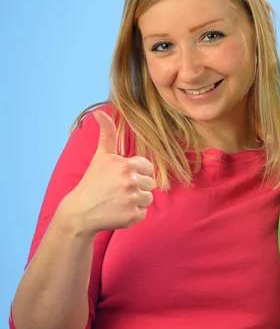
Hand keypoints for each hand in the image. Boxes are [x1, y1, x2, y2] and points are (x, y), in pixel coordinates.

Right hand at [58, 110, 154, 234]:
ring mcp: (131, 200)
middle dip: (137, 187)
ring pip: (148, 198)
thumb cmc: (93, 181)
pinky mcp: (132, 216)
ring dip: (136, 201)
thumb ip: (106, 134)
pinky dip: (133, 214)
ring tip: (118, 200)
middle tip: (118, 190)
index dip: (138, 173)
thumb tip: (100, 112)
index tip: (123, 177)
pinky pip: (143, 213)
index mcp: (126, 165)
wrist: (80, 211)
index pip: (148, 168)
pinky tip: (118, 211)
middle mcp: (130, 181)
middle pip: (150, 184)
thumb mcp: (101, 156)